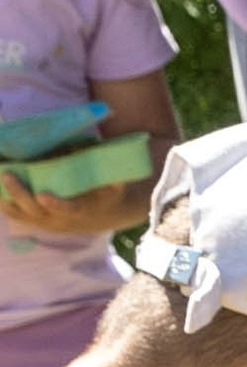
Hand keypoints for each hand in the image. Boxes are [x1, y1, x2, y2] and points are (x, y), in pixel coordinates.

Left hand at [0, 169, 143, 236]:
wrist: (103, 215)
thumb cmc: (107, 193)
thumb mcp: (115, 183)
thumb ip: (109, 170)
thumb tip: (99, 145)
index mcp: (81, 210)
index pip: (67, 210)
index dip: (56, 204)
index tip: (43, 195)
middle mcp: (60, 220)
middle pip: (35, 210)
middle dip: (19, 193)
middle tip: (7, 174)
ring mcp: (46, 222)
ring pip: (21, 213)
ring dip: (5, 197)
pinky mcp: (36, 221)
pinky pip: (15, 214)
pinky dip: (3, 203)